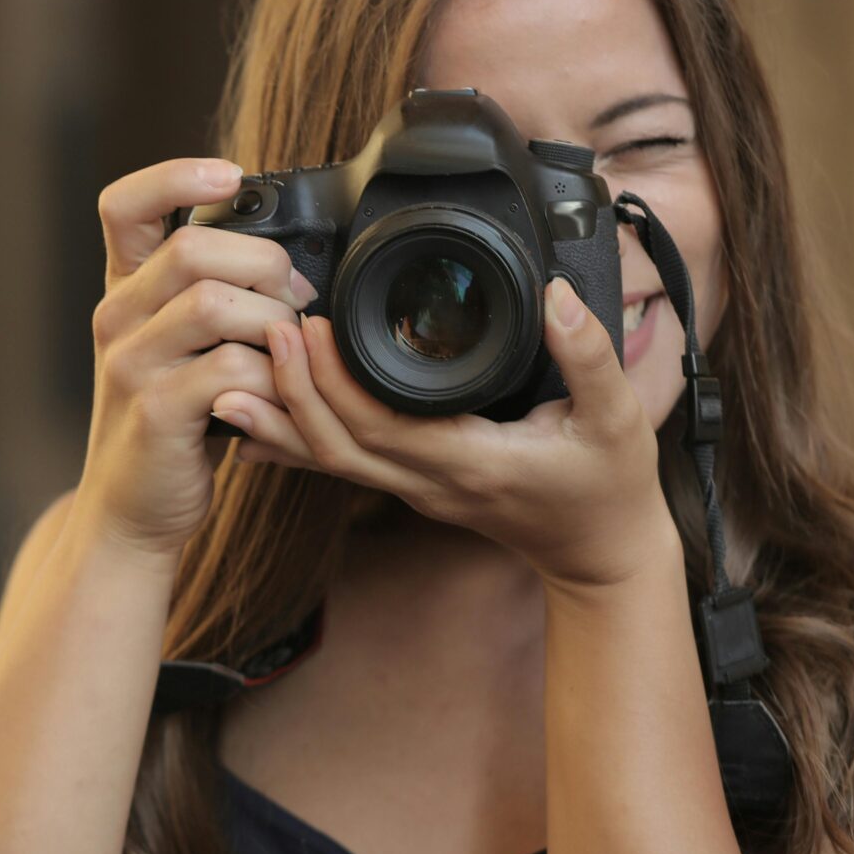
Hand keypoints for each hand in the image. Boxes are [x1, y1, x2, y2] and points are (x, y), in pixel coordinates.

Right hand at [73, 157, 317, 560]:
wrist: (131, 511)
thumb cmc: (173, 424)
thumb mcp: (176, 350)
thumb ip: (209, 300)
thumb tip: (290, 266)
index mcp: (124, 292)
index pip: (123, 205)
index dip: (176, 176)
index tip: (230, 176)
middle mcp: (116, 319)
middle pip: (193, 249)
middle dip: (265, 265)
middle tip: (295, 301)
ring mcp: (131, 366)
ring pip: (216, 304)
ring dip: (275, 324)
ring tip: (290, 352)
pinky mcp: (157, 413)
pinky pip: (232, 370)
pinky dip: (273, 380)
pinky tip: (279, 396)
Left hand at [209, 276, 675, 590]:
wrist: (601, 556)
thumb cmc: (610, 488)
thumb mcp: (619, 418)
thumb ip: (589, 355)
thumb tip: (556, 297)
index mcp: (473, 461)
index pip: (381, 427)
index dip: (333, 384)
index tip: (307, 328)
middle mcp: (431, 481)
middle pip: (335, 446)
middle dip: (290, 391)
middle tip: (262, 332)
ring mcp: (416, 489)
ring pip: (328, 460)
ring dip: (280, 417)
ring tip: (235, 370)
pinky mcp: (412, 485)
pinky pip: (342, 463)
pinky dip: (296, 440)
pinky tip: (257, 418)